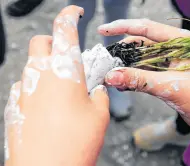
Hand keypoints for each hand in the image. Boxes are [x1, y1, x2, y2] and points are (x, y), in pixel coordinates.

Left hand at [5, 6, 108, 165]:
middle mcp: (39, 74)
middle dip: (54, 42)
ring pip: (32, 64)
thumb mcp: (100, 114)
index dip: (70, 15)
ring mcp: (23, 89)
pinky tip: (48, 105)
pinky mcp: (13, 105)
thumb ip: (99, 94)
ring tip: (61, 87)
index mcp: (64, 70)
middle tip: (68, 56)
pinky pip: (24, 86)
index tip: (75, 12)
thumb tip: (95, 89)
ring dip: (46, 67)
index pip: (64, 28)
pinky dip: (36, 86)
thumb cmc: (75, 142)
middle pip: (42, 42)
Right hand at [98, 19, 189, 154]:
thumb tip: (112, 75)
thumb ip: (139, 80)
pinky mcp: (167, 78)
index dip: (123, 28)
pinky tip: (122, 83)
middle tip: (105, 60)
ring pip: (141, 60)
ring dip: (126, 67)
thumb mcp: (171, 86)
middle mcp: (174, 50)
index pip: (146, 29)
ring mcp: (170, 64)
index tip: (103, 30)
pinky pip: (145, 73)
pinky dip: (133, 78)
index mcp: (180, 42)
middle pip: (141, 44)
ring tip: (111, 74)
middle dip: (122, 51)